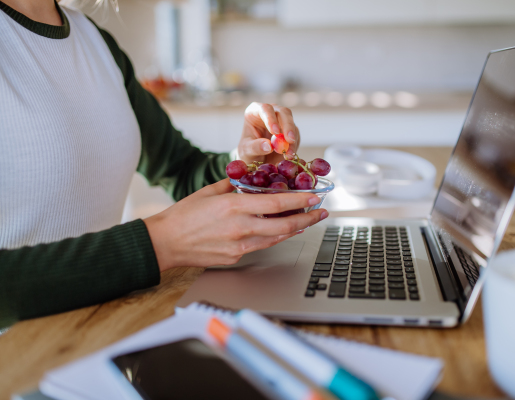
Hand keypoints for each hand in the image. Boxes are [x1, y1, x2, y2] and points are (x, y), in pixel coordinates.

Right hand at [144, 179, 327, 270]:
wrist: (166, 242)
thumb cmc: (184, 215)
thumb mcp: (210, 192)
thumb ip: (234, 186)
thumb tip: (250, 180)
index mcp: (235, 207)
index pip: (277, 203)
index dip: (300, 201)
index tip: (315, 196)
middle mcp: (241, 228)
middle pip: (285, 225)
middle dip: (308, 218)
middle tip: (321, 212)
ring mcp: (239, 246)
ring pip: (277, 238)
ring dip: (296, 229)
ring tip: (308, 221)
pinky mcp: (236, 257)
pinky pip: (262, 245)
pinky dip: (276, 237)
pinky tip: (284, 231)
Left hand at [237, 102, 300, 164]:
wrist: (256, 159)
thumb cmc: (247, 150)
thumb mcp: (246, 151)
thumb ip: (255, 147)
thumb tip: (269, 146)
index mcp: (255, 112)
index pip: (265, 108)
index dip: (271, 118)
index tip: (275, 132)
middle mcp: (270, 113)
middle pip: (283, 112)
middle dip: (288, 126)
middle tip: (290, 140)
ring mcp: (281, 120)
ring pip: (292, 123)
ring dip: (292, 139)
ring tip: (288, 154)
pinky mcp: (290, 129)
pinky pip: (295, 134)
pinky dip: (294, 145)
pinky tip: (289, 154)